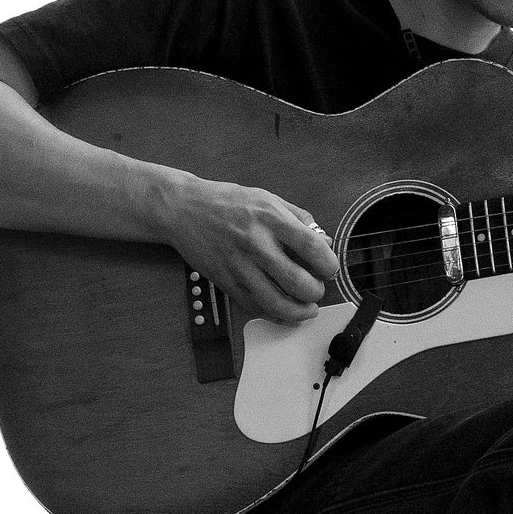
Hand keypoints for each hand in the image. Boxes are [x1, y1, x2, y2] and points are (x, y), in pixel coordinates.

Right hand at [160, 174, 339, 325]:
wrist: (184, 210)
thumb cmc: (227, 203)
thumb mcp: (267, 198)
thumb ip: (298, 219)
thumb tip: (325, 241)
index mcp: (270, 219)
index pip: (313, 247)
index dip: (328, 264)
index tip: (328, 268)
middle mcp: (256, 243)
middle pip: (299, 282)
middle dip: (316, 292)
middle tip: (316, 289)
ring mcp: (240, 266)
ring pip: (278, 304)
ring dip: (300, 312)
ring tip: (307, 308)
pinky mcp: (227, 282)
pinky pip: (256, 308)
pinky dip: (276, 315)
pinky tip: (285, 311)